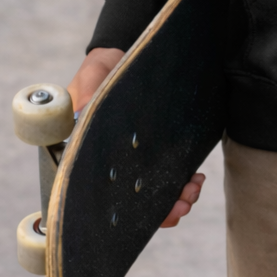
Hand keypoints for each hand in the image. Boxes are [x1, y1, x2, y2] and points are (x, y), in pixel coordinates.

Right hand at [66, 47, 205, 227]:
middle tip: (184, 203)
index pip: (106, 201)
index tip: (155, 216)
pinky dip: (183, 179)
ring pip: (155, 194)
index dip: (130, 216)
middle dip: (163, 211)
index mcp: (90, 163)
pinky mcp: (154, 150)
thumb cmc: (96, 76)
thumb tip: (81, 118)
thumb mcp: (89, 83)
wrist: (117, 60)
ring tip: (194, 187)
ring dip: (178, 197)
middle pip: (135, 205)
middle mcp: (114, 169)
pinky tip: (196, 175)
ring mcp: (135, 162)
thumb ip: (86, 99)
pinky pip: (169, 174)